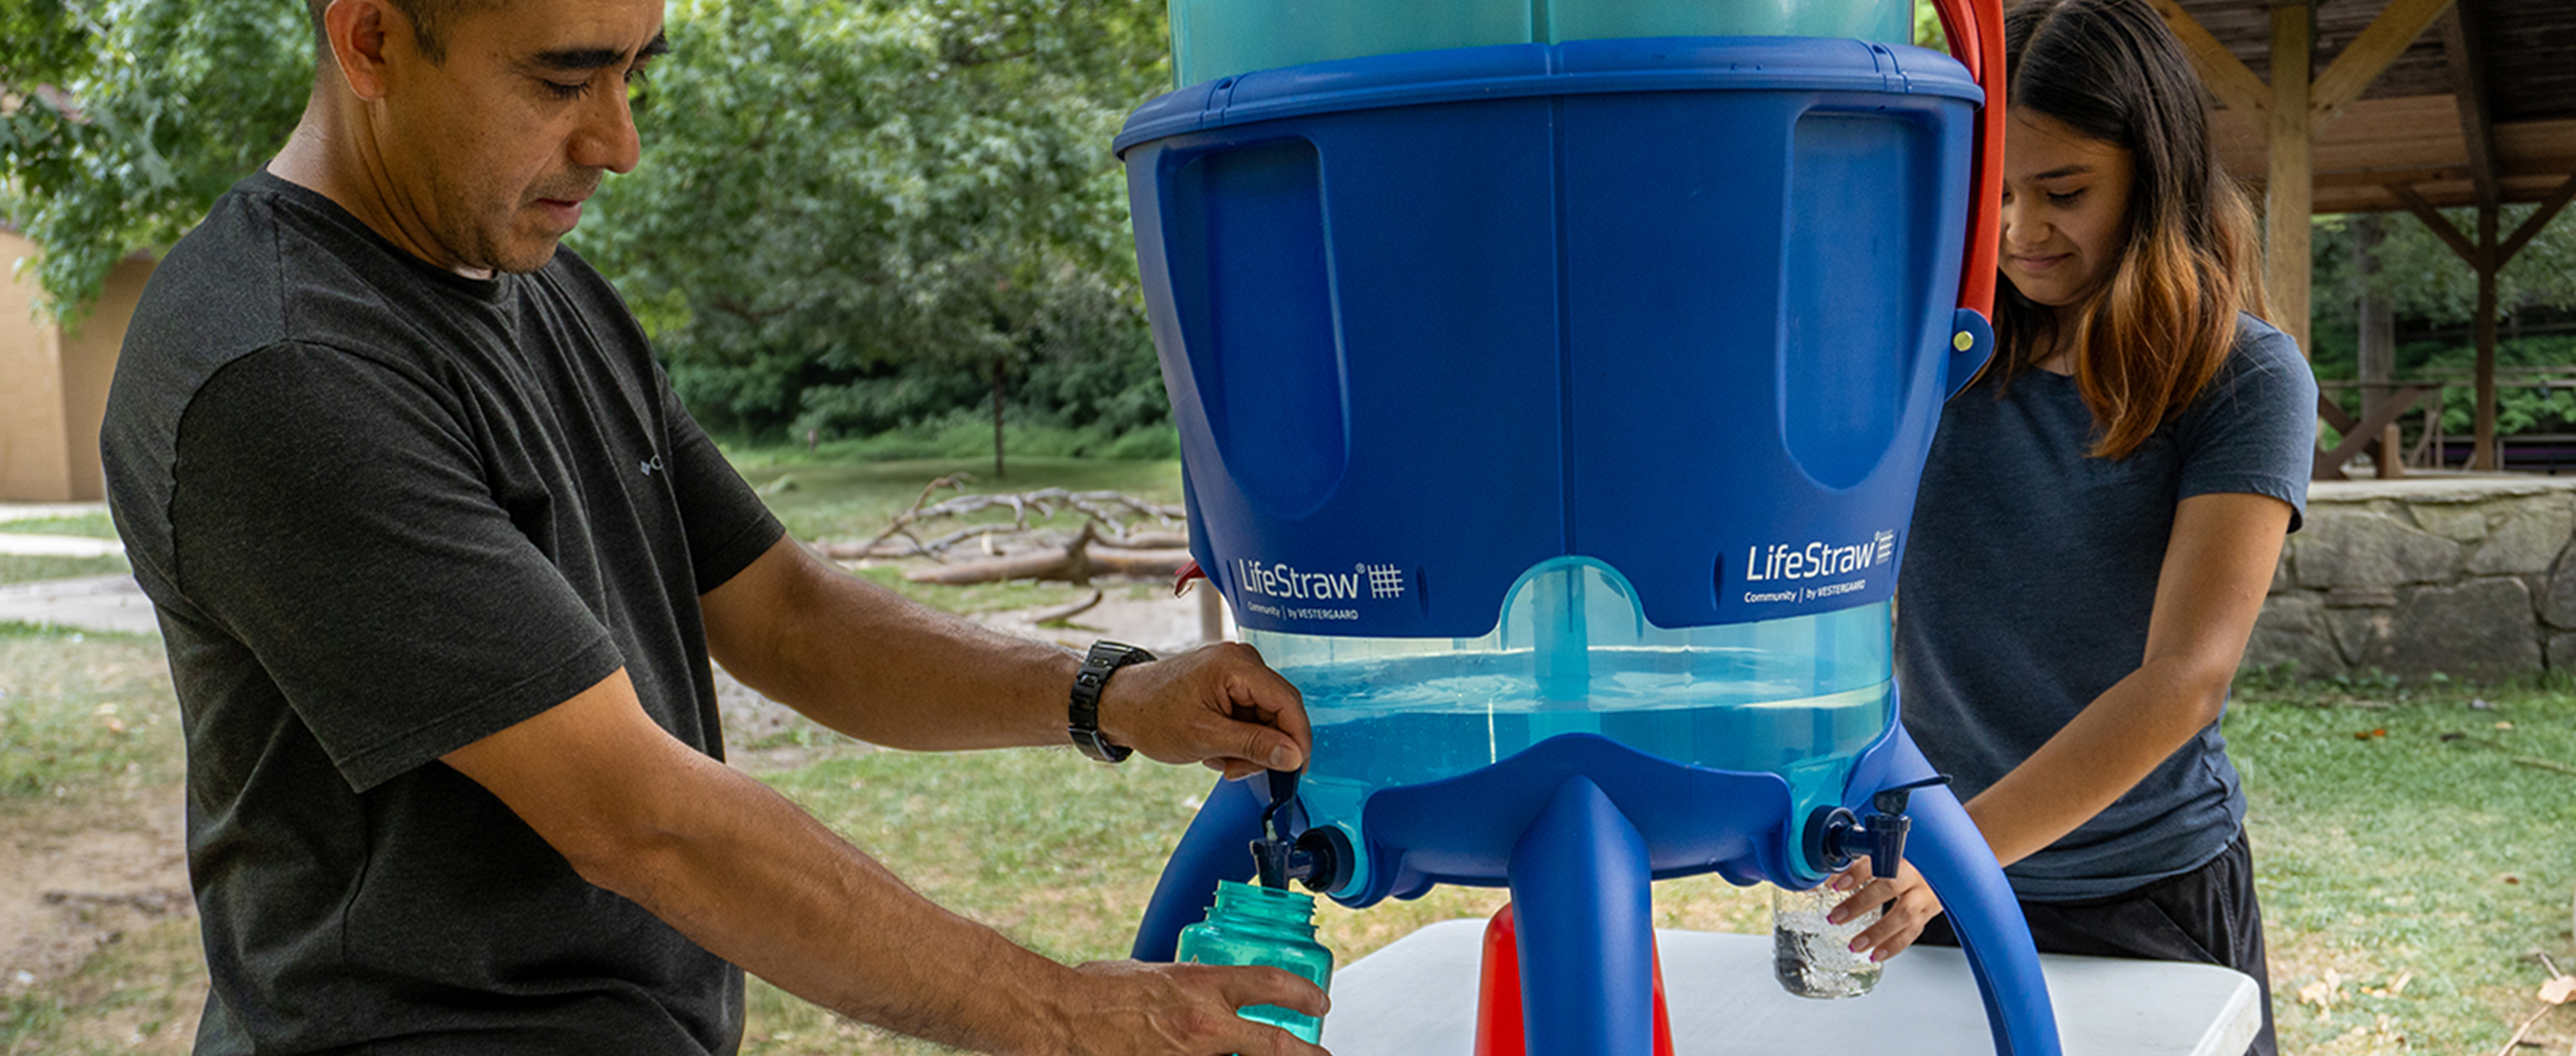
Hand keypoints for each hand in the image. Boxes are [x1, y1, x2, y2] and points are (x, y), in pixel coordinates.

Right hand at [1066, 959, 1331, 1055]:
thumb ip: (1181, 987)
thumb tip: (1195, 993)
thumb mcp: (1148, 975)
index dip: (1303, 993)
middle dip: (1306, 1053)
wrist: (1060, 1019)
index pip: (1270, 984)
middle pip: (1277, 1044)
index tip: (1317, 1001)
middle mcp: (1206, 1026)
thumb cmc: (1094, 993)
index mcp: (1200, 986)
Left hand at [1095, 642, 1310, 779]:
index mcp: (1238, 666)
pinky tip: (1215, 749)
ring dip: (1248, 748)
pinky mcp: (1229, 683)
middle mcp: (1242, 661)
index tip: (1297, 770)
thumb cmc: (1153, 716)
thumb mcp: (1206, 738)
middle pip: (1279, 712)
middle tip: (1237, 770)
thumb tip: (1294, 757)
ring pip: (1266, 719)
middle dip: (1264, 748)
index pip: (1288, 702)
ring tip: (1217, 760)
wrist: (1119, 705)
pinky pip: (1250, 715)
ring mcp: (1236, 671)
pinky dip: (1238, 738)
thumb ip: (1254, 746)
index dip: (1298, 739)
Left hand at [1828, 856, 1944, 961]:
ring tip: (1855, 944)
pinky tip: (1876, 954)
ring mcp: (1924, 894)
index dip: (1858, 873)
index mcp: (1900, 854)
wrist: (1939, 870)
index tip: (1838, 885)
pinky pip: (1912, 932)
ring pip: (1904, 914)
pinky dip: (1893, 945)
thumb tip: (1826, 878)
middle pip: (1890, 886)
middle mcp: (1915, 873)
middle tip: (1837, 917)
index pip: (1879, 861)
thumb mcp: (1884, 857)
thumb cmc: (1907, 862)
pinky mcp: (1929, 912)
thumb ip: (1856, 866)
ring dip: (1878, 932)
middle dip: (1861, 903)